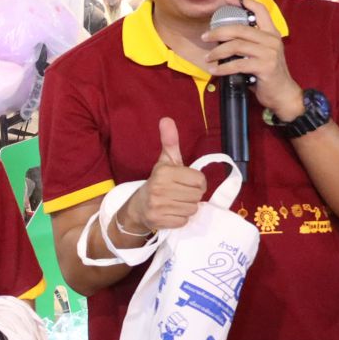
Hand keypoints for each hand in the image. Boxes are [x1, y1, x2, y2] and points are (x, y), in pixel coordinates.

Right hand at [117, 119, 205, 234]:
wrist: (138, 206)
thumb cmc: (158, 182)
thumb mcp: (165, 161)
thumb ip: (170, 141)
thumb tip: (167, 119)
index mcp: (164, 172)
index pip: (200, 180)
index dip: (197, 182)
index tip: (187, 183)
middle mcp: (160, 189)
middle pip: (197, 196)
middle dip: (192, 195)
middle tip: (181, 193)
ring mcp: (158, 206)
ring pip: (192, 209)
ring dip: (187, 207)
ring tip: (175, 202)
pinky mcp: (159, 221)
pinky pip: (184, 221)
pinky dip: (180, 218)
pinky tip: (171, 212)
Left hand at [206, 10, 302, 118]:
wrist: (282, 93)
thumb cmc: (267, 73)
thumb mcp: (261, 53)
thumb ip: (249, 43)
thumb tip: (222, 38)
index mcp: (271, 33)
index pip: (260, 11)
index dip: (245, 2)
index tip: (227, 0)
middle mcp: (272, 40)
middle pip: (240, 29)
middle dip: (218, 32)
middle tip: (205, 37)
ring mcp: (269, 53)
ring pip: (236, 46)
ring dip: (217, 52)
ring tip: (208, 58)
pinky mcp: (265, 67)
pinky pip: (238, 64)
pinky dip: (222, 68)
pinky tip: (214, 71)